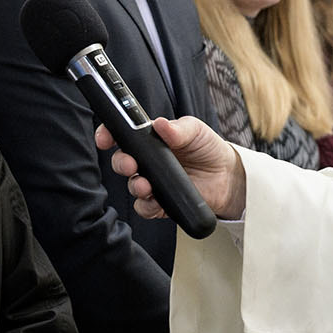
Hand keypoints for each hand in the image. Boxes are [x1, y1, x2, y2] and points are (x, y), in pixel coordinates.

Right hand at [95, 116, 246, 219]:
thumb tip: (161, 124)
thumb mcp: (196, 131)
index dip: (109, 135)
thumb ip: (179, 128)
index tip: (105, 138)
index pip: (123, 135)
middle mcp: (148, 161)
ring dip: (134, 186)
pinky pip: (145, 207)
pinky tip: (156, 201)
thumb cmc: (209, 148)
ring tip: (145, 185)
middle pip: (122, 162)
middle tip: (130, 164)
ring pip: (132, 186)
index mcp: (151, 140)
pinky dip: (147, 206)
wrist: (228, 176)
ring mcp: (153, 182)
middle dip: (121, 163)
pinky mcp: (161, 203)